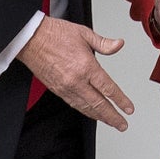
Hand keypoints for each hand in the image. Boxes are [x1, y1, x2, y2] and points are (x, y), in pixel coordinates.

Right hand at [16, 16, 132, 130]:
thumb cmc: (55, 34)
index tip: (128, 109)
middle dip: (113, 117)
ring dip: (100, 117)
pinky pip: (74, 104)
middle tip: (123, 125)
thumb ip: (104, 43)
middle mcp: (76, 80)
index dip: (121, 101)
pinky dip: (85, 111)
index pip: (108, 89)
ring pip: (86, 107)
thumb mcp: (84, 33)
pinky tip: (91, 113)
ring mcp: (66, 87)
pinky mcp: (57, 90)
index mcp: (86, 66)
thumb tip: (118, 45)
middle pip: (99, 104)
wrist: (31, 39)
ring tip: (111, 122)